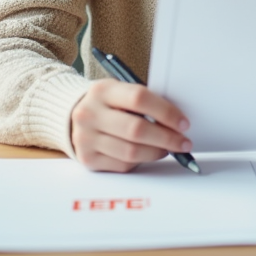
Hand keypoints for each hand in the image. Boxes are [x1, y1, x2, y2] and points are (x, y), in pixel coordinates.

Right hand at [70, 79, 192, 171]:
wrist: (72, 117)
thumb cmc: (107, 104)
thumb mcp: (119, 92)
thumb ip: (143, 102)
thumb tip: (176, 120)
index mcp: (103, 90)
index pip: (139, 99)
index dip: (166, 112)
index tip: (183, 123)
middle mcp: (90, 114)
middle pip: (136, 130)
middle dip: (166, 138)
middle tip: (183, 142)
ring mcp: (86, 138)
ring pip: (131, 152)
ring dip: (156, 152)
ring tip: (167, 149)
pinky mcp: (88, 158)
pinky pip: (122, 165)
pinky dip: (140, 161)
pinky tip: (147, 154)